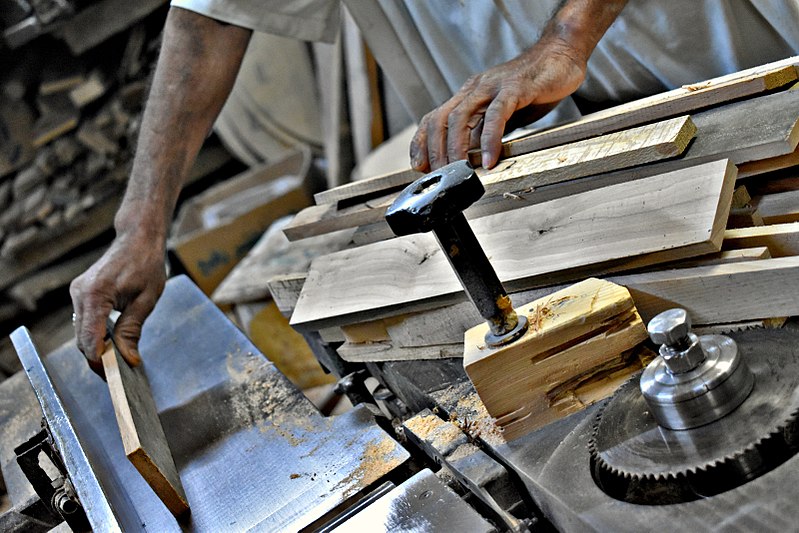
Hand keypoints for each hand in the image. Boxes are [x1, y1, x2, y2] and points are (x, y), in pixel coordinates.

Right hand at [70, 232, 165, 373]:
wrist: (138, 238)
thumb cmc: (146, 265)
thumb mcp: (146, 300)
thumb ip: (132, 330)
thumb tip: (129, 359)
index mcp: (95, 294)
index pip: (90, 339)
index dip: (99, 361)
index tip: (113, 376)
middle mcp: (80, 293)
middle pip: (82, 338)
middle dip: (97, 358)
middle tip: (119, 375)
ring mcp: (77, 292)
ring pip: (82, 331)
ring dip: (96, 347)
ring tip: (117, 361)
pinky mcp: (81, 292)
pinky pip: (84, 320)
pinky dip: (95, 334)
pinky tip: (111, 343)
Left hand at [410, 37, 586, 170]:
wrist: (560, 56)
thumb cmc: (533, 86)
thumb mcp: (502, 113)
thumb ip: (485, 131)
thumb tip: (470, 158)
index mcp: (468, 94)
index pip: (434, 118)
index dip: (422, 143)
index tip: (418, 167)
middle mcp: (475, 89)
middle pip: (441, 119)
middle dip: (435, 150)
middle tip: (439, 176)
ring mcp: (493, 87)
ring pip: (461, 117)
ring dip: (456, 147)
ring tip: (459, 171)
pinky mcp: (515, 88)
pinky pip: (496, 115)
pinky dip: (490, 139)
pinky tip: (490, 160)